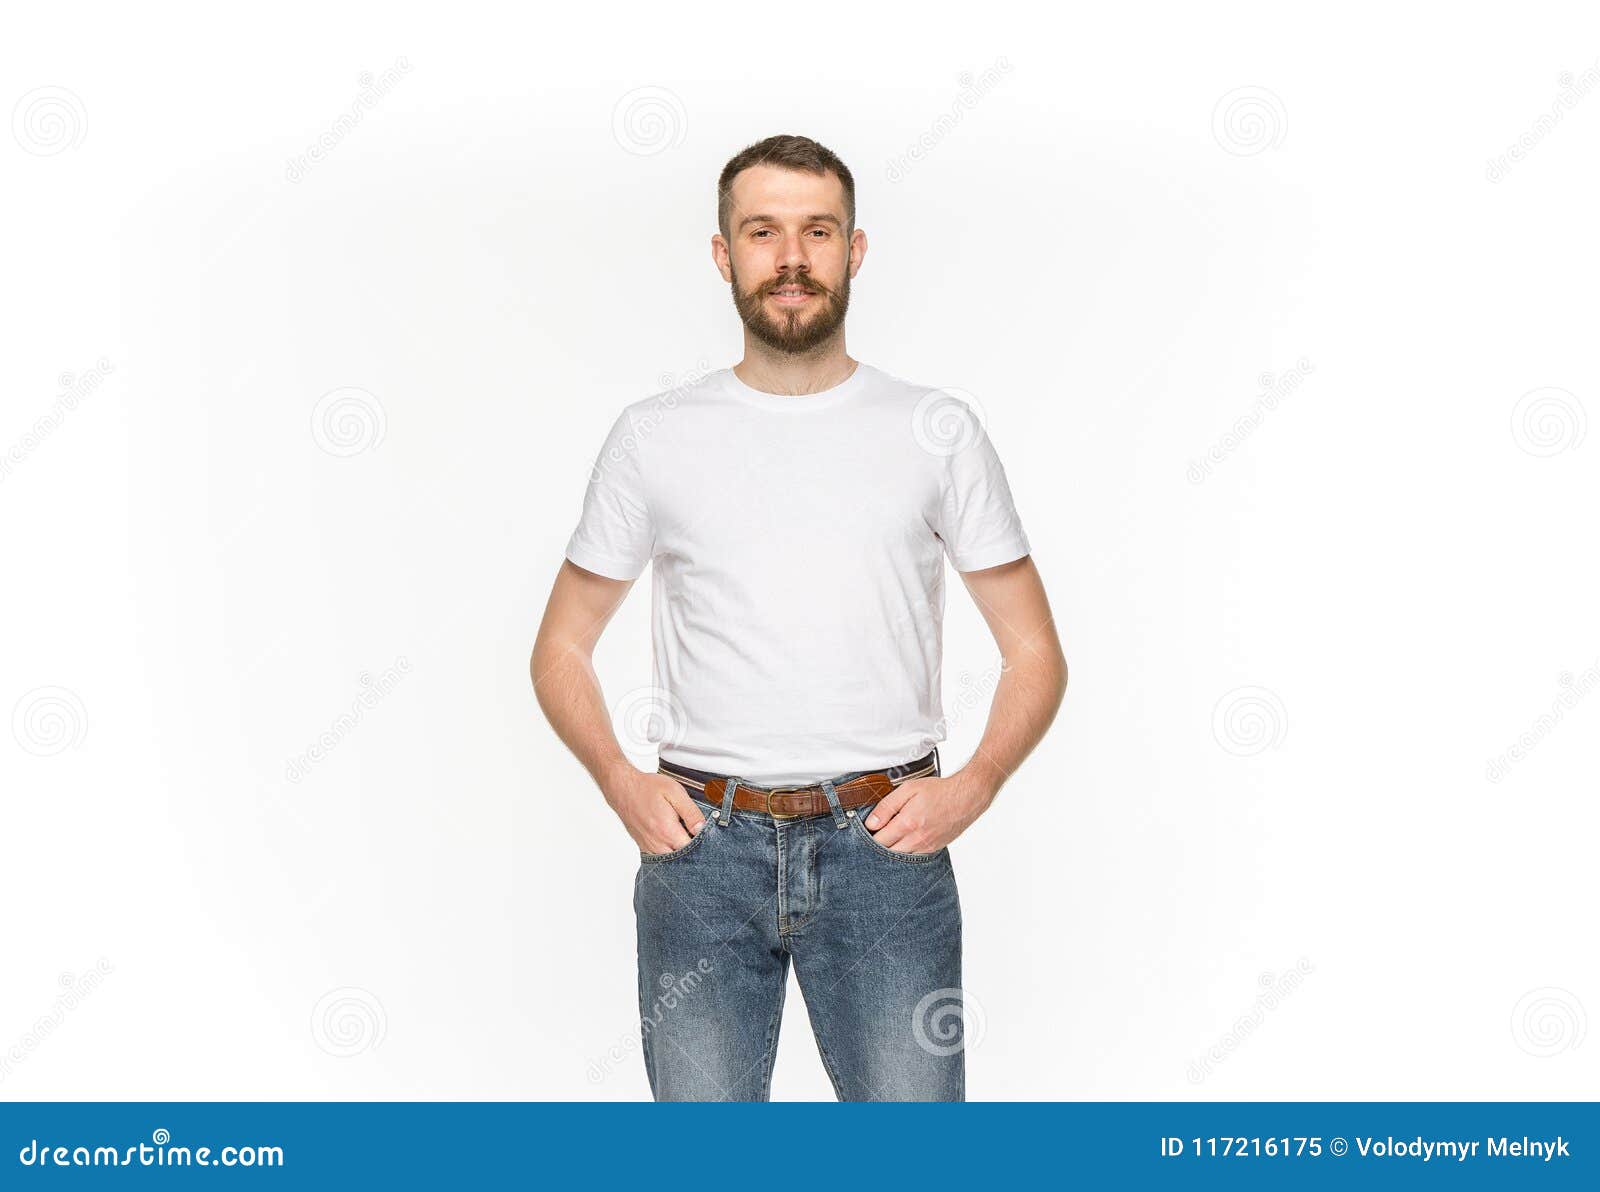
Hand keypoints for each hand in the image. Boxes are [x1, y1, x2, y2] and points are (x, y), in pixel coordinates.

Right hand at [602, 764, 707, 853]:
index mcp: (667, 831)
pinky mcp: (643, 846)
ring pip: (671, 861)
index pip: (692, 849)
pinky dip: (669, 853)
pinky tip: (674, 841)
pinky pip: (660, 858)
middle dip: (694, 852)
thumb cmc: (648, 788)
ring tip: (686, 837)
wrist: (622, 788)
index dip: (703, 844)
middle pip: (682, 859)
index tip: (709, 836)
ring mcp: (649, 847)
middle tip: (698, 836)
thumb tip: (703, 829)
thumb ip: (690, 812)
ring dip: (681, 854)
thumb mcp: (674, 792)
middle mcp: (657, 843)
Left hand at [861, 770, 997, 852]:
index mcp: (907, 823)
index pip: (879, 839)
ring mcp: (926, 847)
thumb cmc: (938, 790)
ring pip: (900, 858)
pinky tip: (903, 842)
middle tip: (875, 834)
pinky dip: (905, 852)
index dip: (870, 835)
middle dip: (878, 845)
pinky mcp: (933, 849)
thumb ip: (887, 806)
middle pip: (887, 852)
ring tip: (889, 837)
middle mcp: (916, 839)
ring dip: (891, 850)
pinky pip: (913, 857)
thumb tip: (871, 824)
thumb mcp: (908, 789)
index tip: (868, 829)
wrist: (966, 798)